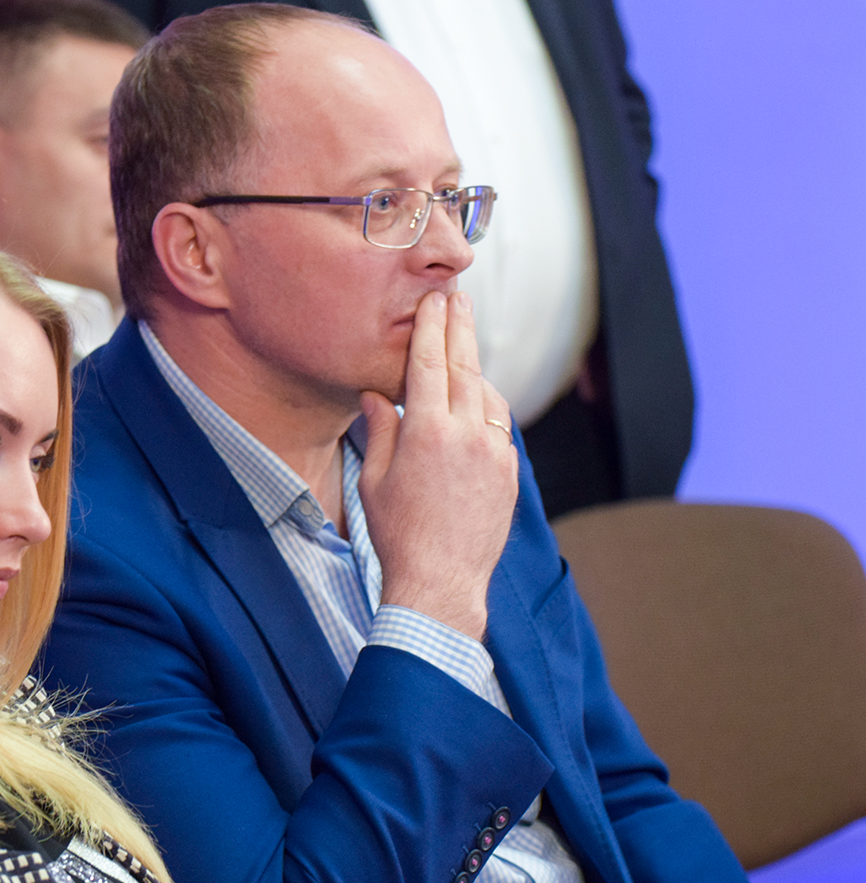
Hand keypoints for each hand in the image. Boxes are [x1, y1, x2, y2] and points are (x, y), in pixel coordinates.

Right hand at [357, 291, 518, 638]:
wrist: (441, 582)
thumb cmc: (398, 535)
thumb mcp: (374, 480)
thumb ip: (380, 430)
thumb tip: (377, 396)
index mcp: (427, 433)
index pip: (429, 364)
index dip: (430, 328)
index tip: (433, 301)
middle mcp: (467, 435)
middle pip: (464, 367)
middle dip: (459, 329)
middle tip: (458, 299)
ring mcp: (494, 452)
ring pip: (486, 395)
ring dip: (473, 368)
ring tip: (462, 348)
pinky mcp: (509, 471)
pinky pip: (498, 426)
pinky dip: (485, 408)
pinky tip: (474, 403)